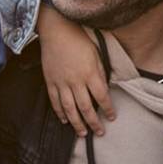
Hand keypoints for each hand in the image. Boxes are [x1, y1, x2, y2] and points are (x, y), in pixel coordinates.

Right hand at [37, 7, 114, 136]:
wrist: (56, 29)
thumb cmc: (79, 39)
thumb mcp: (96, 54)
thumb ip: (100, 73)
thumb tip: (104, 89)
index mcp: (90, 73)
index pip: (102, 97)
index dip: (108, 109)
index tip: (112, 117)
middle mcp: (76, 80)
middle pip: (86, 107)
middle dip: (94, 122)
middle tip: (99, 132)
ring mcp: (61, 82)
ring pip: (69, 109)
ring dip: (77, 123)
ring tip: (83, 133)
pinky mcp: (50, 81)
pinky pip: (55, 101)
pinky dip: (59, 112)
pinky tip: (65, 120)